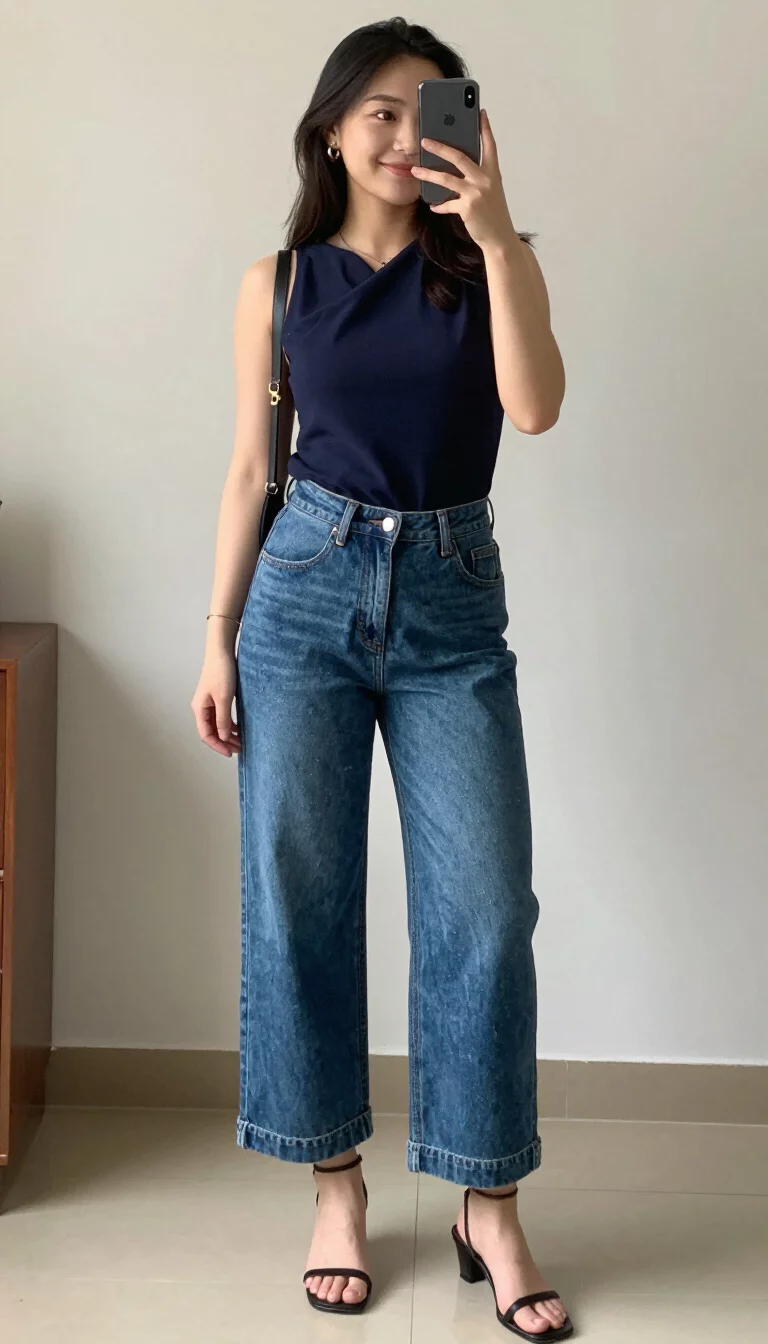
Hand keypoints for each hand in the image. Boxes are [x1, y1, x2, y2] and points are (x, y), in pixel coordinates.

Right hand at [191, 651, 241, 757]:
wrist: (221, 651)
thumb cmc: (221, 672)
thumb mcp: (223, 698)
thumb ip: (223, 719)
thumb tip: (224, 737)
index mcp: (199, 708)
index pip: (206, 734)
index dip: (217, 746)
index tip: (230, 753)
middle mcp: (202, 707)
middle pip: (211, 731)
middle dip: (224, 742)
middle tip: (239, 750)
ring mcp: (209, 702)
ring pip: (217, 724)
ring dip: (227, 734)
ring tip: (241, 742)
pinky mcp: (217, 697)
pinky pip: (221, 716)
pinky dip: (230, 724)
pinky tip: (239, 729)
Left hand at [411, 107, 516, 251]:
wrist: (500, 237)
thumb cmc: (493, 213)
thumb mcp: (490, 190)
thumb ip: (477, 177)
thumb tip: (456, 167)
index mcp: (492, 172)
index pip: (490, 145)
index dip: (485, 128)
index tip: (480, 112)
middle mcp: (485, 179)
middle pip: (459, 157)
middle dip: (440, 146)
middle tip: (425, 140)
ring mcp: (476, 193)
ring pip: (447, 179)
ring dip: (428, 173)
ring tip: (415, 169)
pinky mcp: (467, 208)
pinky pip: (447, 204)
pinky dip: (439, 205)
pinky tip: (432, 205)